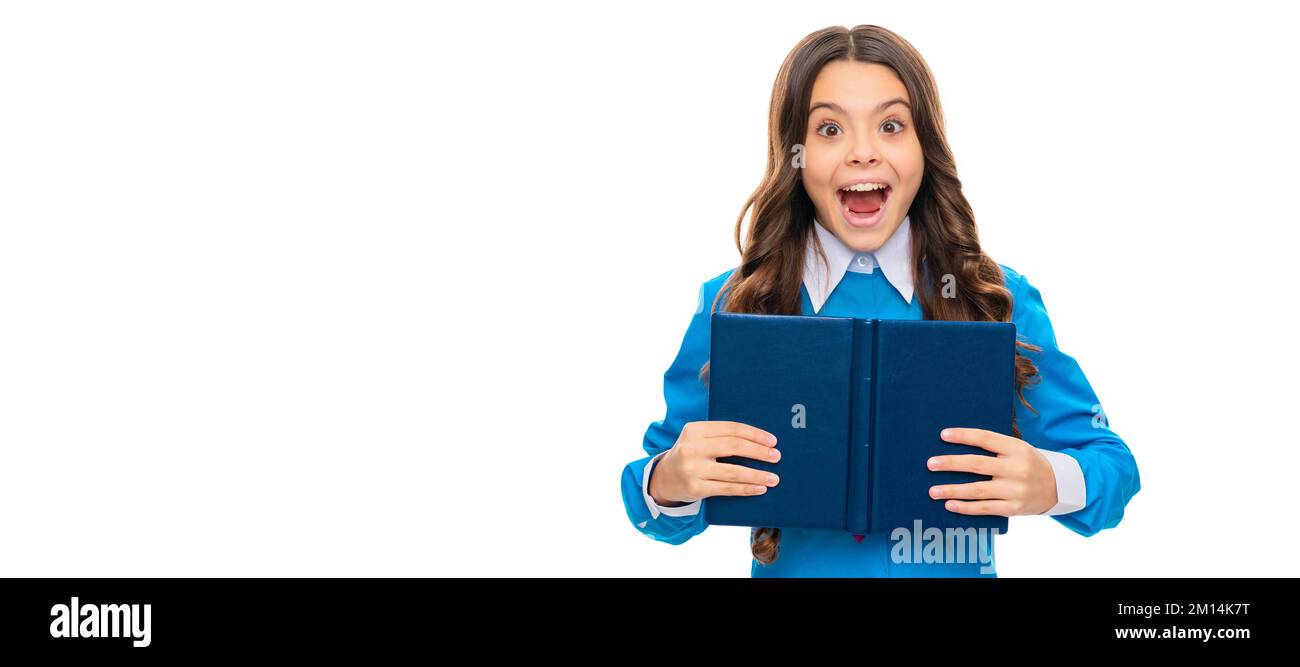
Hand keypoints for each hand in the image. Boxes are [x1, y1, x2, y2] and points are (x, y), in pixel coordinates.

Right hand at [648, 421, 781, 505]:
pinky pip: (726, 488)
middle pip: (733, 446)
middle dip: (758, 452)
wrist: (664, 478)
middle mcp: (692, 447)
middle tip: (776, 456)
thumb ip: (721, 436)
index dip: (754, 434)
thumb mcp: (698, 439)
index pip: (731, 428)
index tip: (772, 441)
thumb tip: (760, 441)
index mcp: (695, 429)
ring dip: (757, 475)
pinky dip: (746, 489)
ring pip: (733, 471)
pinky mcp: (695, 488)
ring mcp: (692, 469)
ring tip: (773, 478)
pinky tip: (759, 489)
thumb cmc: (691, 455)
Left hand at [926, 427, 1058, 516]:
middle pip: (977, 464)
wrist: (1060, 487)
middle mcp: (1016, 468)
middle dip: (951, 464)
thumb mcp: (1018, 448)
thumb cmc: (1029, 463)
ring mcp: (1015, 490)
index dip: (964, 436)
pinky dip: (965, 507)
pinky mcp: (1013, 508)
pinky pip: (984, 508)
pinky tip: (949, 505)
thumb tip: (957, 443)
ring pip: (977, 490)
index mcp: (1017, 448)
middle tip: (930, 464)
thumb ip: (994, 446)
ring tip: (932, 490)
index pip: (986, 438)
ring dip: (952, 490)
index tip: (943, 435)